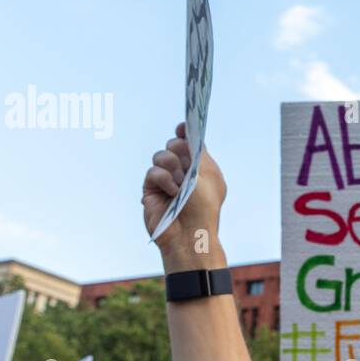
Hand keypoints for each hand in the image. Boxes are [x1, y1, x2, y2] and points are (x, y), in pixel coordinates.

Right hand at [141, 121, 226, 258]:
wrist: (189, 233)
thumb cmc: (203, 207)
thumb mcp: (207, 175)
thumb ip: (197, 151)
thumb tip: (186, 132)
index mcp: (201, 168)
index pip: (191, 143)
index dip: (186, 133)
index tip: (183, 127)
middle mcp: (184, 172)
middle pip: (174, 145)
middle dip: (180, 150)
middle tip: (186, 165)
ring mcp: (167, 180)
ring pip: (161, 155)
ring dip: (172, 166)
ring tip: (179, 183)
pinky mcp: (152, 188)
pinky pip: (153, 170)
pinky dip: (163, 178)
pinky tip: (171, 191)